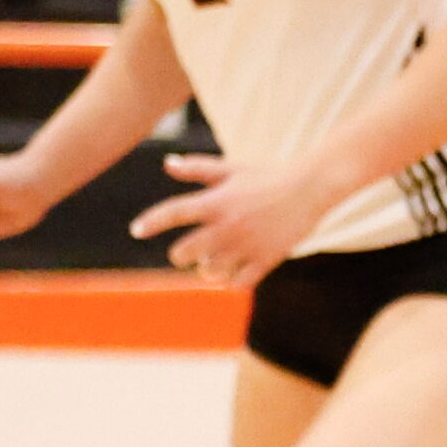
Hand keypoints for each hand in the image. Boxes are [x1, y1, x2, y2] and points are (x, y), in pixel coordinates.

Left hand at [128, 153, 331, 286]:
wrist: (311, 187)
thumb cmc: (268, 176)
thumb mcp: (233, 168)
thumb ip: (199, 168)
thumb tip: (168, 163)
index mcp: (218, 201)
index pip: (175, 212)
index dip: (152, 222)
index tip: (135, 230)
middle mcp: (228, 225)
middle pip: (185, 252)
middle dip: (181, 254)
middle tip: (187, 253)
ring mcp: (246, 244)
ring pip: (209, 271)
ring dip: (206, 269)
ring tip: (212, 262)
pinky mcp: (265, 259)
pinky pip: (237, 283)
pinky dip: (230, 281)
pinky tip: (233, 273)